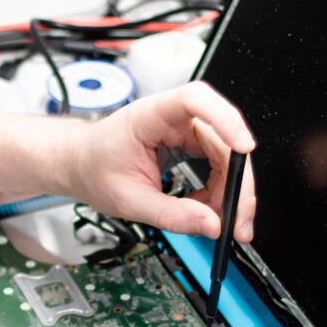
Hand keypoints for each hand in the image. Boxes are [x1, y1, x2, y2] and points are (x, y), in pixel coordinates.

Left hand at [65, 81, 256, 240]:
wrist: (82, 164)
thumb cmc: (95, 168)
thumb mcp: (128, 201)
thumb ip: (170, 215)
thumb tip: (211, 225)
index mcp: (150, 116)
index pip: (195, 101)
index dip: (226, 119)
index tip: (244, 147)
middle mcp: (173, 117)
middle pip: (223, 138)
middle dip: (238, 181)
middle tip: (239, 219)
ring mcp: (185, 129)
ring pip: (226, 154)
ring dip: (231, 191)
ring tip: (220, 222)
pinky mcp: (191, 144)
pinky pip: (218, 164)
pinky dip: (219, 191)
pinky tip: (205, 210)